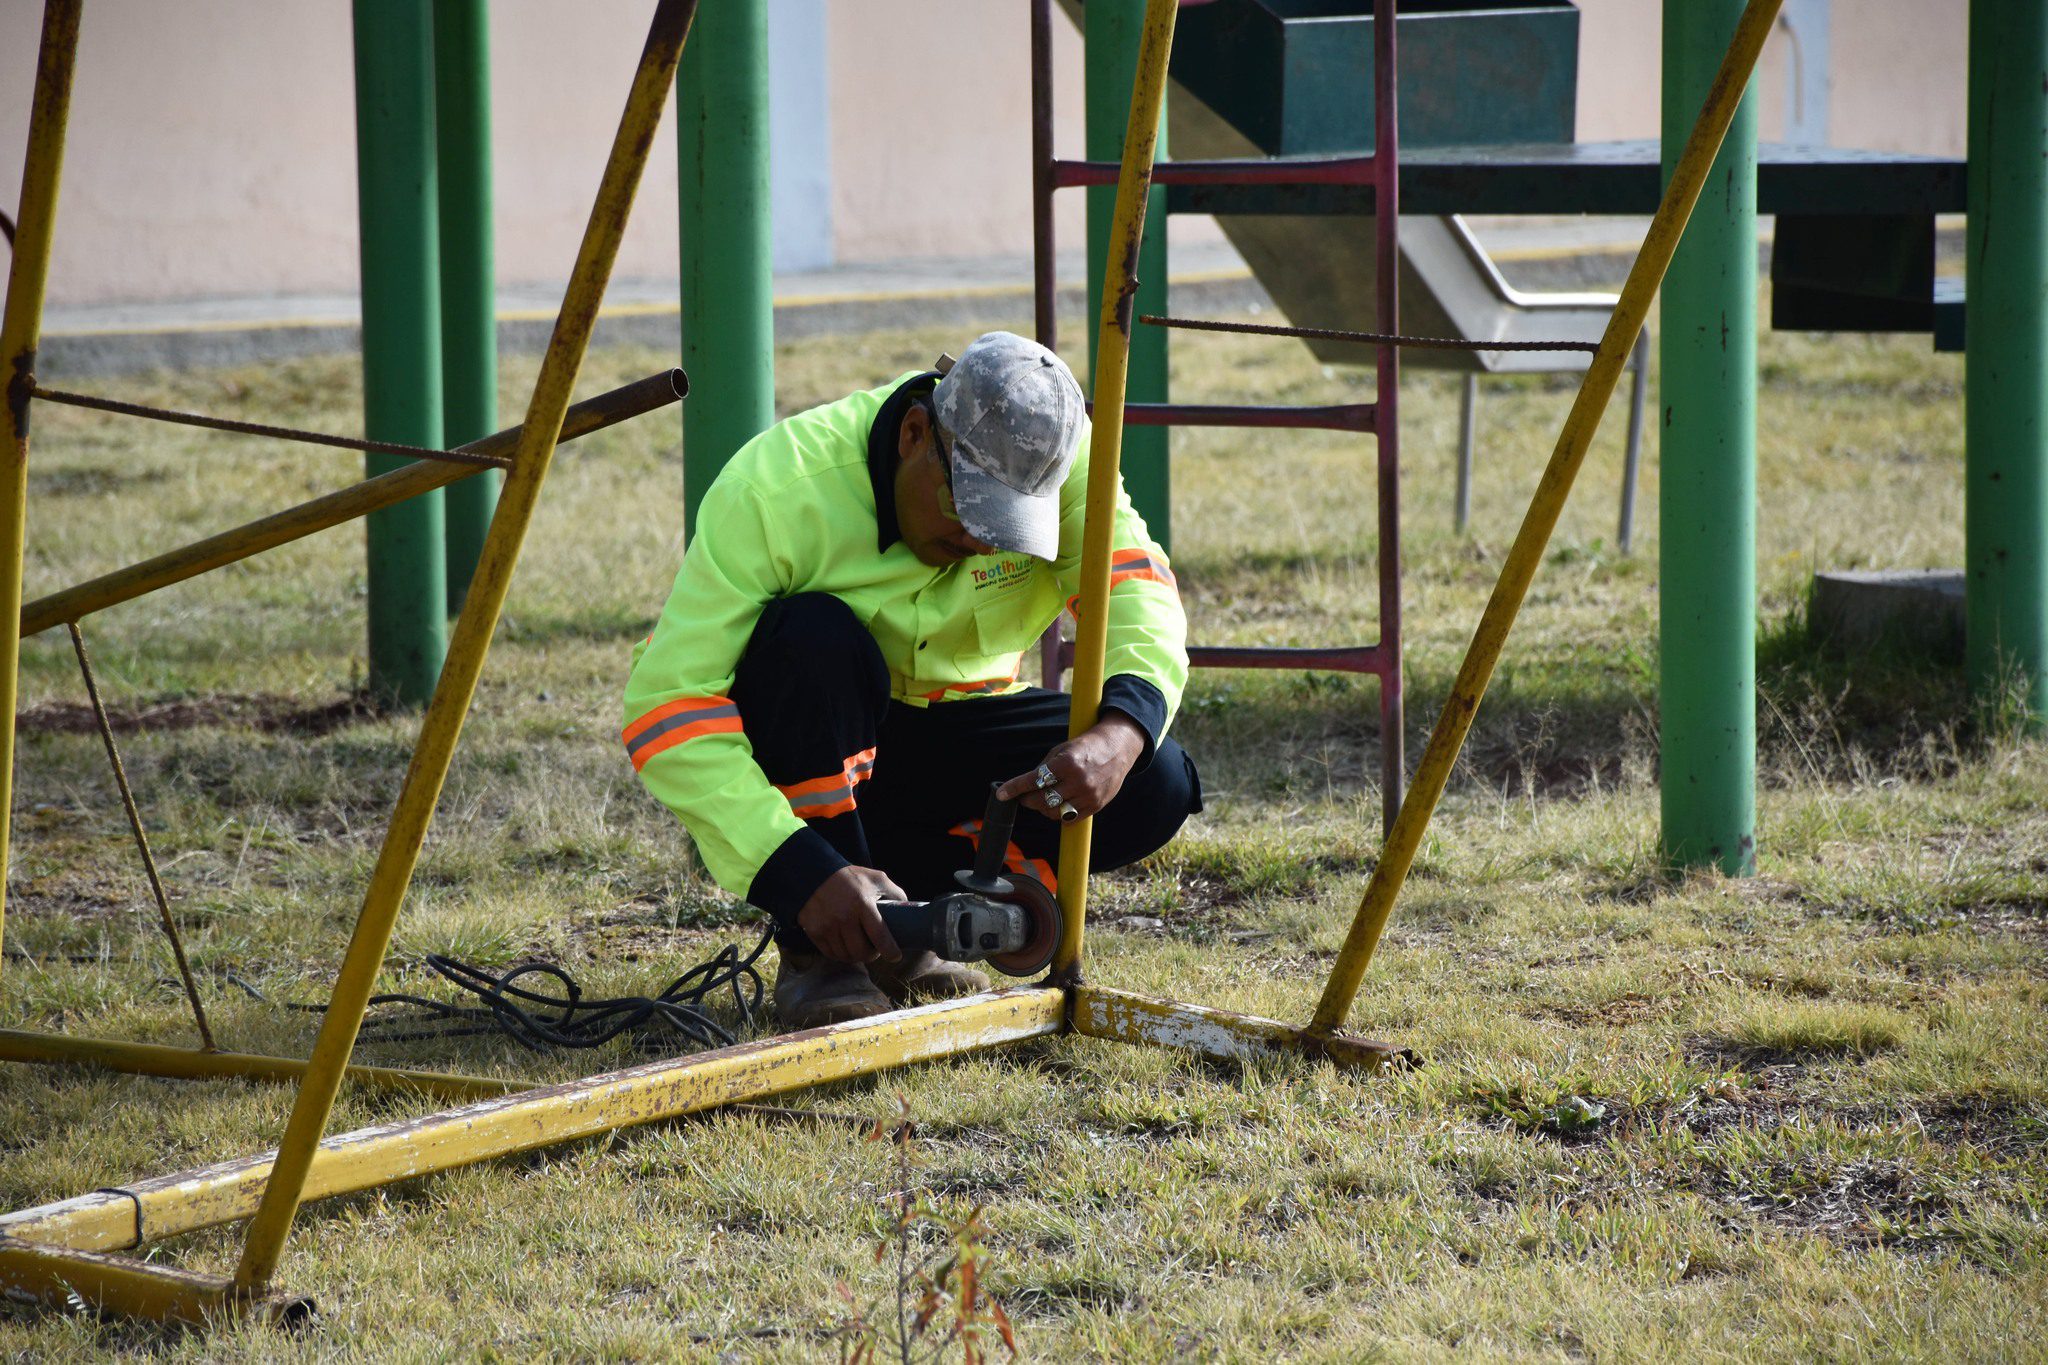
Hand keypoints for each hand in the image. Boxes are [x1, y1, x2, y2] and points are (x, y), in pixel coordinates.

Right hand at [797, 865, 905, 963]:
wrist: (815, 873)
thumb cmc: (850, 878)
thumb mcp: (876, 878)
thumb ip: (894, 893)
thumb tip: (910, 909)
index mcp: (862, 903)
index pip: (880, 936)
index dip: (890, 951)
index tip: (895, 956)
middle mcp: (844, 917)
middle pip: (861, 952)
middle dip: (871, 956)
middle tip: (874, 951)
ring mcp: (827, 925)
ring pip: (846, 956)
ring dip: (855, 956)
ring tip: (860, 949)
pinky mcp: (814, 931)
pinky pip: (831, 954)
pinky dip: (840, 954)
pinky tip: (845, 947)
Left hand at [995, 713, 1146, 822]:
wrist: (1118, 749)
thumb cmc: (1086, 747)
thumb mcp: (1062, 750)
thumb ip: (1044, 768)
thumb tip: (1025, 786)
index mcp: (1067, 763)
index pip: (1034, 780)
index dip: (1014, 788)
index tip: (1001, 794)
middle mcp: (1078, 781)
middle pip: (1042, 800)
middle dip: (1027, 800)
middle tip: (1024, 796)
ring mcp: (1088, 795)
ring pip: (1054, 812)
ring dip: (1042, 808)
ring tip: (1042, 799)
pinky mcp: (1096, 806)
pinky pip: (1069, 818)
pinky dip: (1059, 814)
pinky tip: (1057, 805)